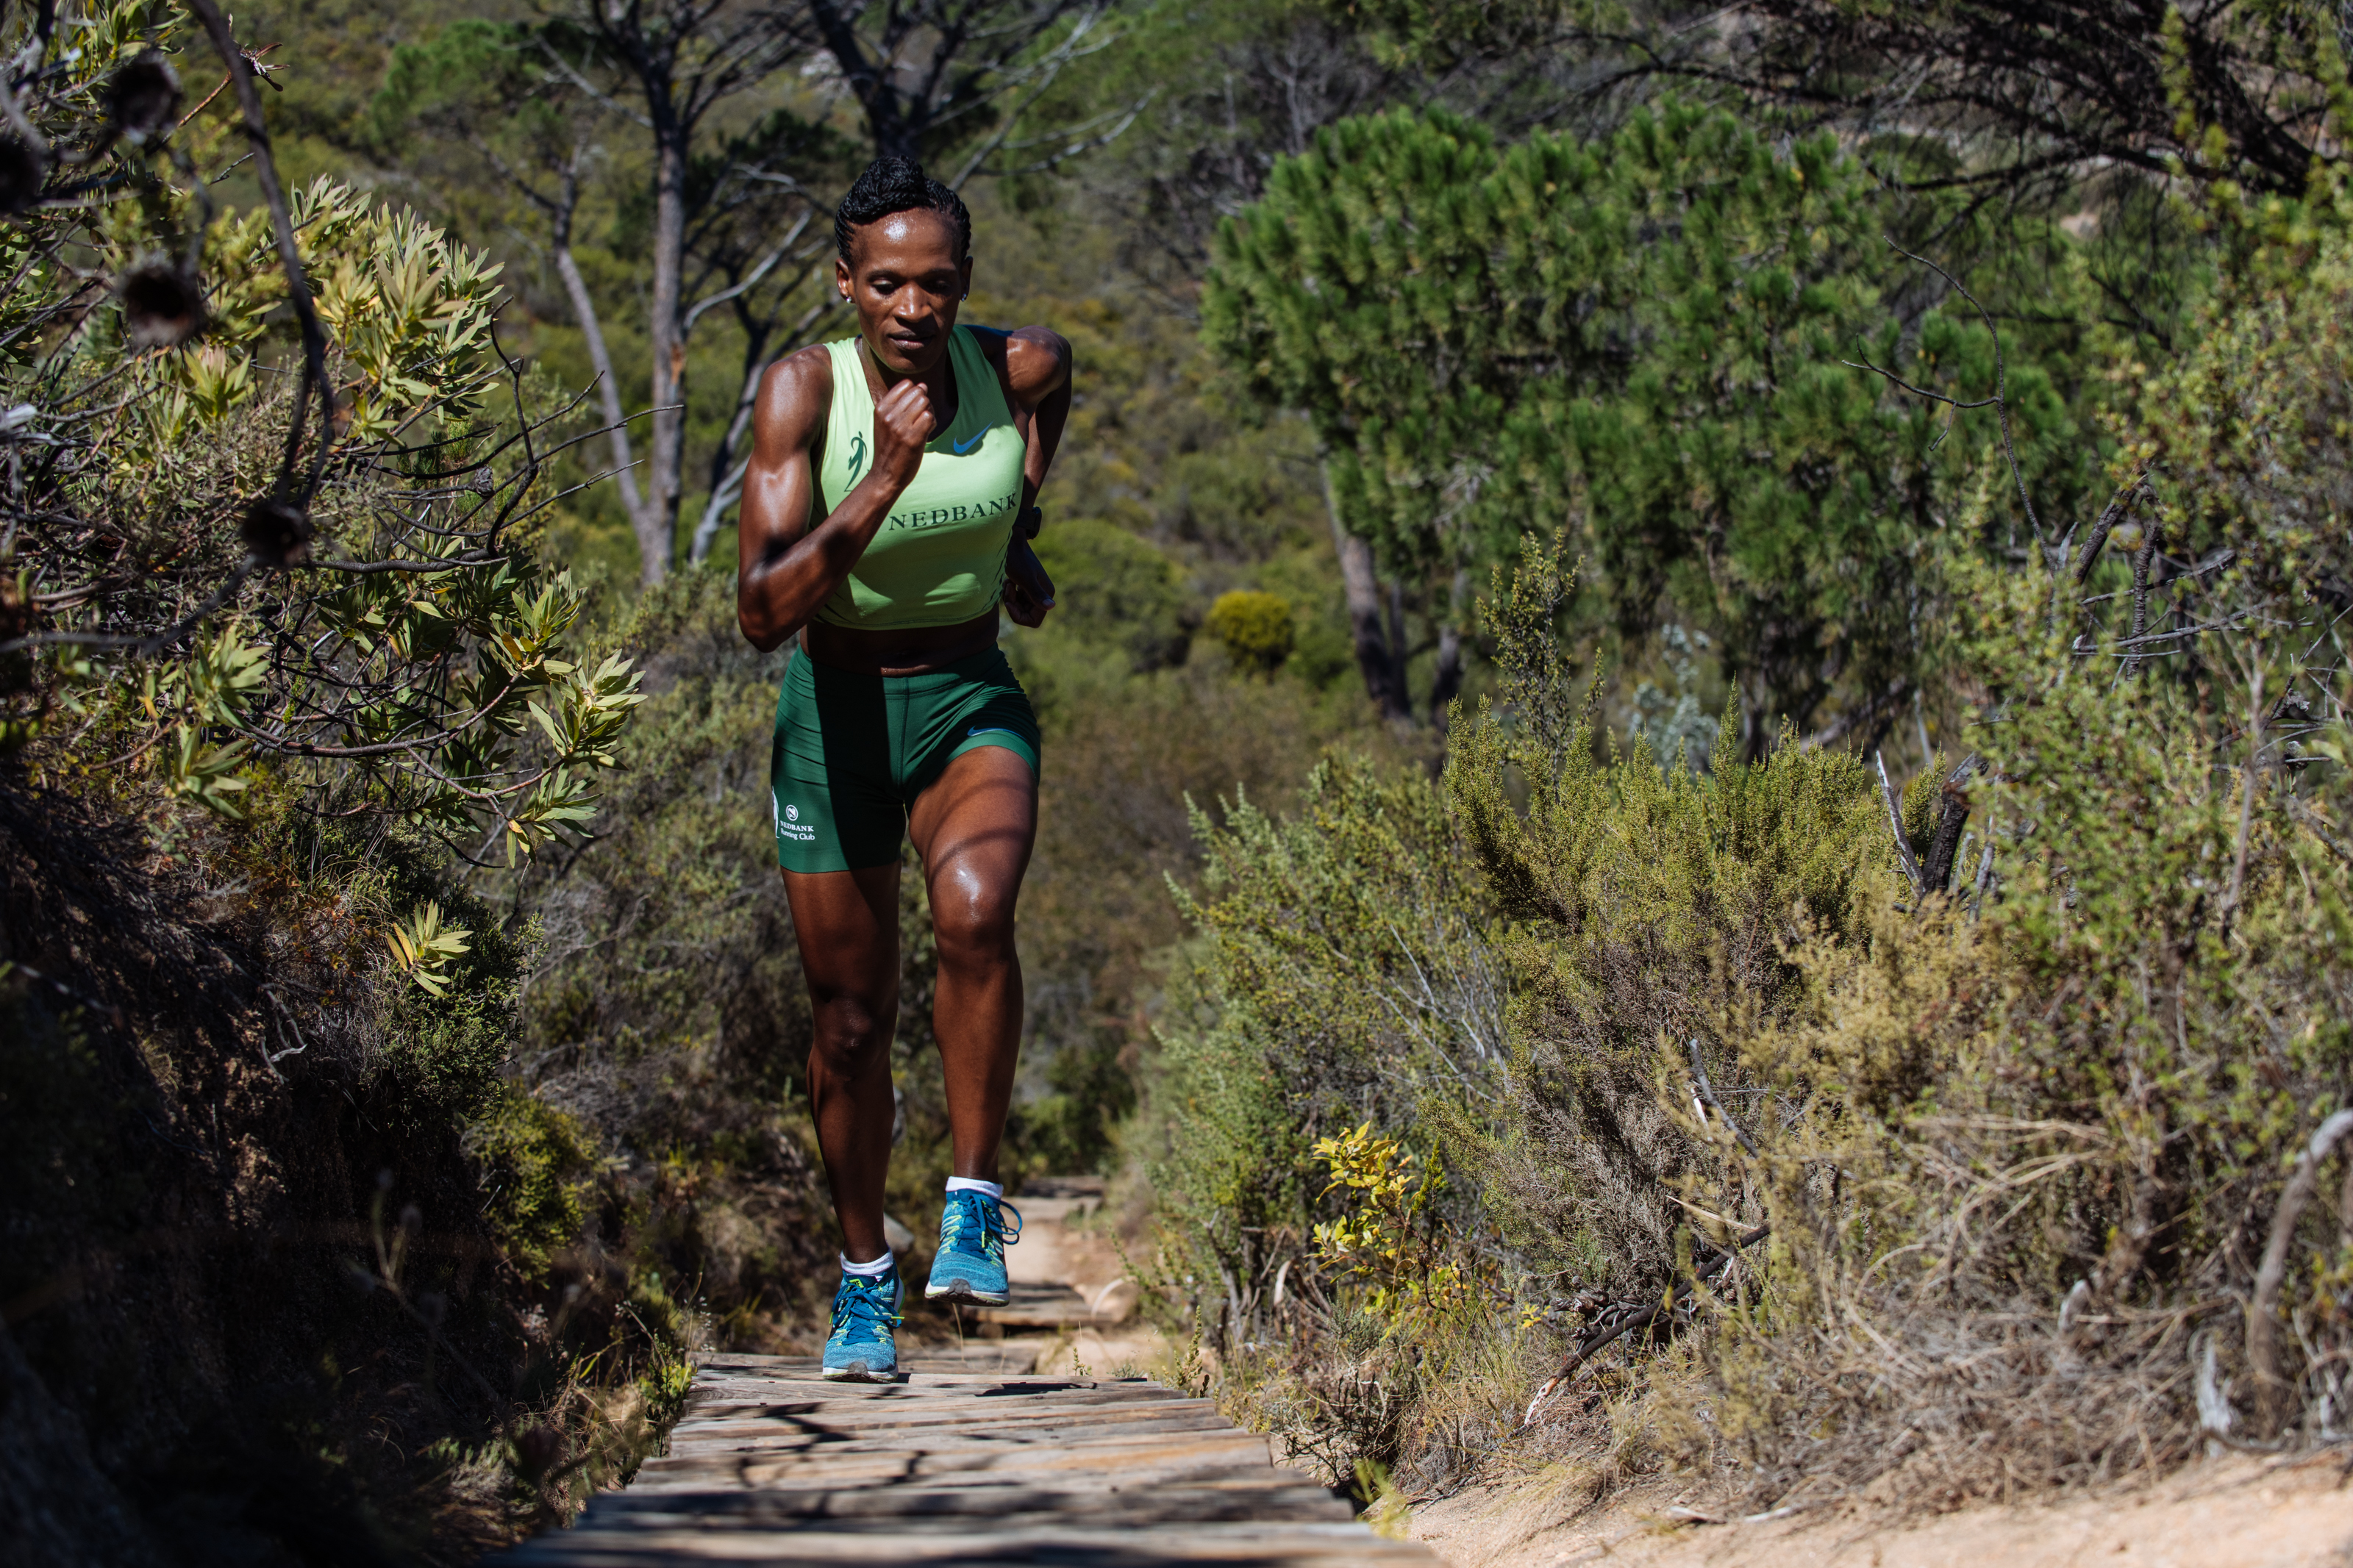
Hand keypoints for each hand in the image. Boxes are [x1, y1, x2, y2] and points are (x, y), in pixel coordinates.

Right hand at [869, 378, 937, 492]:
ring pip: (925, 403)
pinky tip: (925, 433)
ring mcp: (900, 427)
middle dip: (924, 403)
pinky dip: (932, 424)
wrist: (885, 475)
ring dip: (929, 413)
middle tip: (920, 420)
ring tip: (923, 426)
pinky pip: (930, 417)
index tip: (913, 409)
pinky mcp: (913, 438)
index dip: (915, 394)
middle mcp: (889, 415)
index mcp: (881, 408)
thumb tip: (923, 385)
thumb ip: (900, 403)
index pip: (907, 384)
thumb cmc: (889, 447)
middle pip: (919, 393)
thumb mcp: (885, 422)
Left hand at [1002, 537, 1054, 627]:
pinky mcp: (1025, 587)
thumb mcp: (1025, 578)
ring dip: (1010, 599)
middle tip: (1008, 588)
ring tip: (1008, 583)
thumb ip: (1037, 594)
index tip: (1009, 603)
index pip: (1033, 621)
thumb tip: (1051, 607)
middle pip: (1026, 615)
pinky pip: (1016, 600)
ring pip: (1020, 608)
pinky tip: (1008, 581)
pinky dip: (1009, 594)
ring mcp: (1034, 590)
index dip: (1018, 616)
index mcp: (1047, 593)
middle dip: (1013, 606)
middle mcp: (1043, 594)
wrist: (1011, 541)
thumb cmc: (1016, 558)